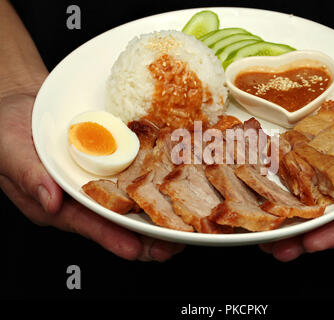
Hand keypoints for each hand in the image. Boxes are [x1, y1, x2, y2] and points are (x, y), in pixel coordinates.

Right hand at [0, 93, 183, 261]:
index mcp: (58, 202)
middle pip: (116, 222)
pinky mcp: (111, 164)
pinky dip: (153, 185)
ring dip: (156, 216)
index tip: (135, 249)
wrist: (26, 103)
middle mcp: (82, 197)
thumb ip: (29, 176)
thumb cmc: (9, 130)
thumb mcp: (10, 151)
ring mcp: (99, 181)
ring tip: (181, 229)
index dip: (113, 238)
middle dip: (144, 238)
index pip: (88, 225)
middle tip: (171, 246)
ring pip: (129, 204)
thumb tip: (50, 201)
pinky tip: (173, 190)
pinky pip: (132, 177)